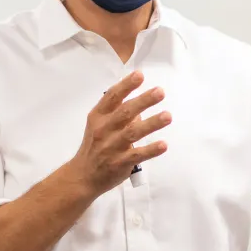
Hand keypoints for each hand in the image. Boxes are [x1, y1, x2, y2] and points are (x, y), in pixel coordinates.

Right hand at [68, 70, 170, 193]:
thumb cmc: (95, 145)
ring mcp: (111, 147)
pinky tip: (163, 145)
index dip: (126, 85)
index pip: (112, 97)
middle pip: (124, 112)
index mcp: (98, 116)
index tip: (140, 75)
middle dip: (143, 101)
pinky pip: (137, 155)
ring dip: (151, 123)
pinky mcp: (119, 163)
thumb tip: (142, 102)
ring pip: (132, 133)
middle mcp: (103, 129)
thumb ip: (119, 112)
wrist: (83, 175)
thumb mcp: (100, 124)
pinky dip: (150, 150)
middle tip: (160, 92)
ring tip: (167, 116)